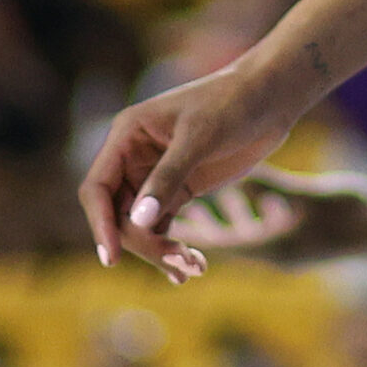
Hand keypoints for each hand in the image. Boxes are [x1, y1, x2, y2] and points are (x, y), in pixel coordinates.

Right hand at [79, 63, 306, 284]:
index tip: (113, 259)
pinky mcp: (179, 188)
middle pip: (118, 215)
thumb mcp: (200, 138)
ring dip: (159, 251)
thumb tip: (137, 221)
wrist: (269, 98)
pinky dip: (172, 247)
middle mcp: (135, 156)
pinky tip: (191, 266)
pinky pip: (163, 226)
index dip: (100, 224)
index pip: (97, 188)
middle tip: (179, 262)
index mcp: (128, 135)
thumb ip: (168, 178)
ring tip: (192, 268)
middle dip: (142, 243)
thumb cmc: (232, 103)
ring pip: (140, 226)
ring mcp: (156, 175)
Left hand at [170, 167, 366, 261]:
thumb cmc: (350, 212)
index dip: (190, 231)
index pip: (219, 245)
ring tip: (197, 194)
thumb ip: (271, 186)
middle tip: (169, 203)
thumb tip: (235, 175)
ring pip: (243, 231)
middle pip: (224, 240)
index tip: (163, 216)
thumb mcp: (306, 195)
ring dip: (222, 215)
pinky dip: (247, 209)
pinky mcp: (298, 236)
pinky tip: (243, 186)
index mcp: (272, 248)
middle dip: (199, 224)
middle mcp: (274, 251)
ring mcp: (287, 245)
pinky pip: (262, 224)